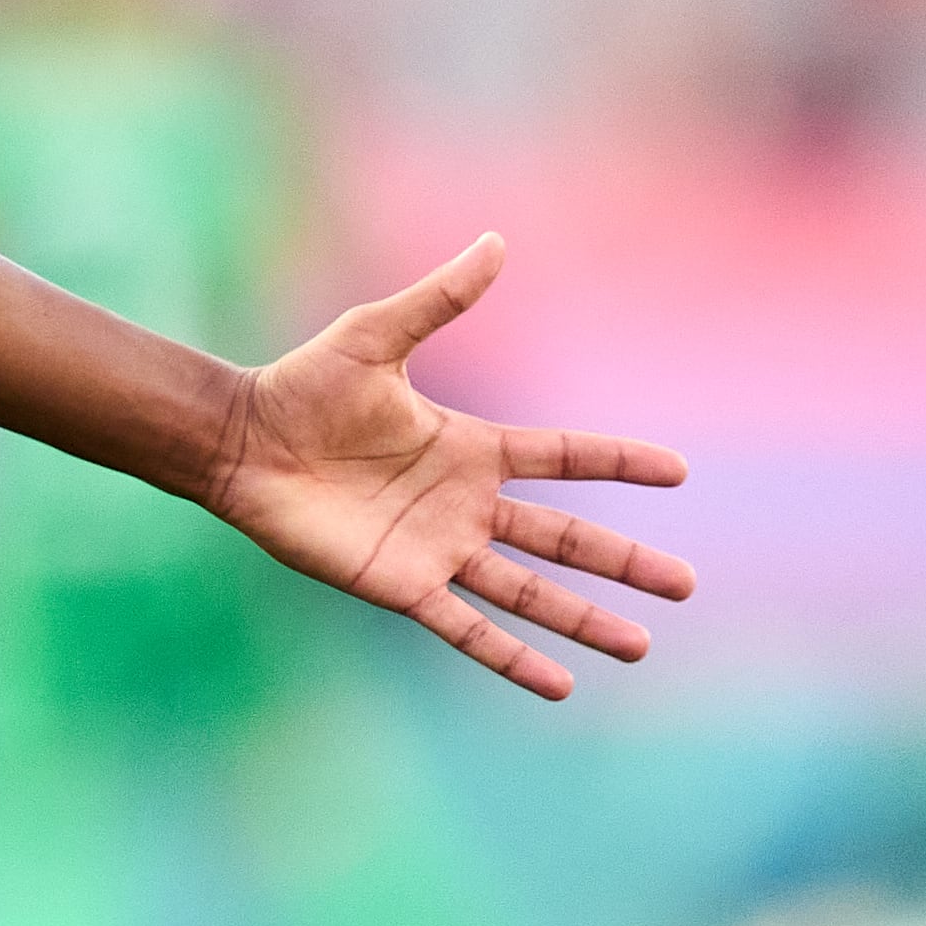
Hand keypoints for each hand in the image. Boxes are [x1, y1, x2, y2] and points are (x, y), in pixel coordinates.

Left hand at [205, 234, 693, 700]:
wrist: (240, 441)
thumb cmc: (303, 386)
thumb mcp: (375, 335)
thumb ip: (439, 300)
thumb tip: (495, 241)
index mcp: (469, 447)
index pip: (563, 457)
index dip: (618, 462)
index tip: (678, 471)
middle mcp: (464, 504)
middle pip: (564, 538)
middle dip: (624, 562)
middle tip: (685, 585)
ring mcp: (436, 548)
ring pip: (527, 590)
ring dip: (583, 620)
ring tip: (641, 646)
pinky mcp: (400, 583)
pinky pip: (466, 627)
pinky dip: (511, 656)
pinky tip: (558, 684)